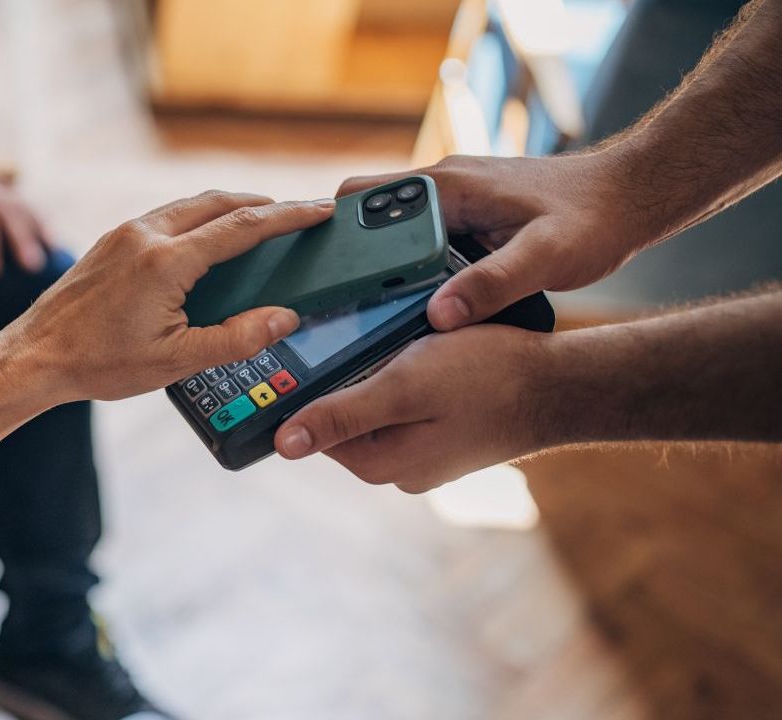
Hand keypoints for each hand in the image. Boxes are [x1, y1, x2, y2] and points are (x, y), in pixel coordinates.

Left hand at [0, 192, 334, 451]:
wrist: (34, 356)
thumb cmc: (98, 363)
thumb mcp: (176, 361)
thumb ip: (236, 339)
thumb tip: (283, 318)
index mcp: (166, 261)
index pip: (243, 226)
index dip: (289, 215)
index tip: (320, 209)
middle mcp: (145, 235)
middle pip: (218, 202)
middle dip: (263, 204)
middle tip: (297, 213)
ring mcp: (124, 234)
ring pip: (190, 205)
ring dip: (228, 207)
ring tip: (260, 221)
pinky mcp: (110, 241)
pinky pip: (166, 216)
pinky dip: (197, 218)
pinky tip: (207, 239)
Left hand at [273, 325, 558, 492]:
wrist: (564, 384)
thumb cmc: (489, 379)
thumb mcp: (404, 387)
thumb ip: (342, 414)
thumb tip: (283, 445)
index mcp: (381, 464)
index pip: (314, 427)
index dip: (307, 388)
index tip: (311, 349)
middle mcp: (399, 469)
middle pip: (344, 417)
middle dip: (347, 377)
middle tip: (368, 337)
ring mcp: (425, 455)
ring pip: (377, 407)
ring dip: (379, 374)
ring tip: (404, 343)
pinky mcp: (446, 436)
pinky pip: (408, 406)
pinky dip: (407, 378)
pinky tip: (425, 354)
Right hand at [339, 152, 667, 330]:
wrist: (633, 195)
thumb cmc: (595, 219)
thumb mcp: (547, 258)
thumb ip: (493, 285)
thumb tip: (439, 317)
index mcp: (446, 186)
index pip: (359, 198)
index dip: (333, 236)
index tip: (322, 279)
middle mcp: (442, 186)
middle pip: (365, 216)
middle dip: (347, 257)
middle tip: (340, 304)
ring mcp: (454, 200)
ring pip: (391, 231)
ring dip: (380, 266)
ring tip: (369, 313)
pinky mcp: (468, 216)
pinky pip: (419, 239)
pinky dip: (408, 268)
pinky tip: (416, 304)